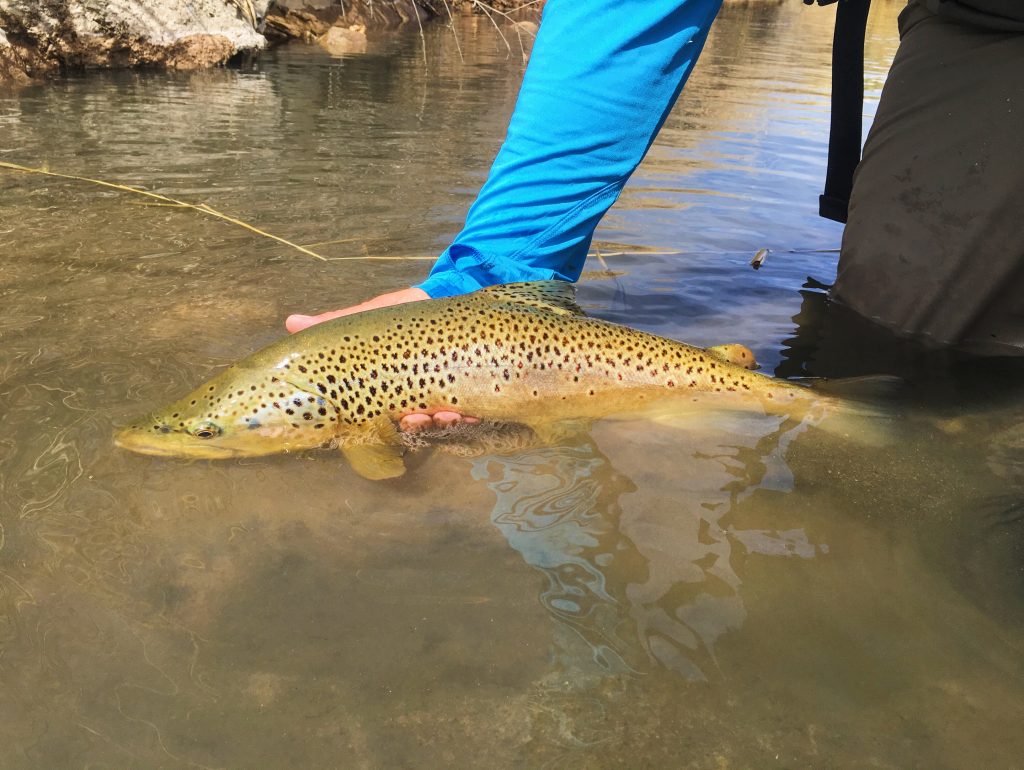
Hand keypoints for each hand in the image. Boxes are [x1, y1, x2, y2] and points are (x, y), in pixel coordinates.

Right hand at [285, 287, 477, 431]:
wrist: (446, 297)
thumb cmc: (404, 314)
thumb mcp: (371, 318)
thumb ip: (336, 324)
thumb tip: (291, 322)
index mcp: (388, 392)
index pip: (381, 420)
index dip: (386, 427)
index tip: (394, 421)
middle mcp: (414, 401)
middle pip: (413, 428)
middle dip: (416, 428)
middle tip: (418, 419)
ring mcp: (440, 398)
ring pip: (441, 425)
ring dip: (444, 425)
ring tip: (449, 415)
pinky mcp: (464, 390)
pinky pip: (469, 411)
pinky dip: (470, 414)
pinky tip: (473, 411)